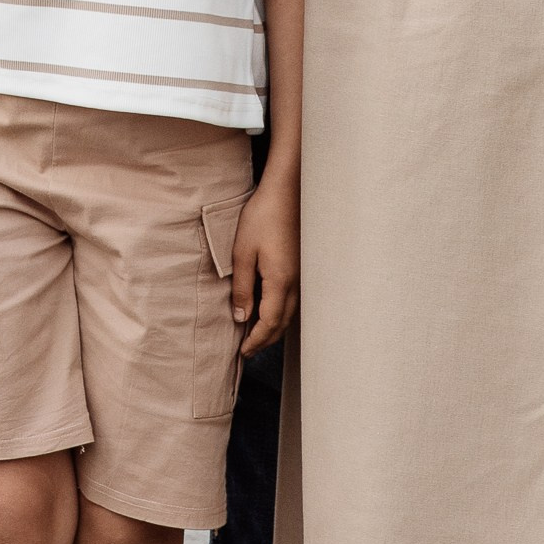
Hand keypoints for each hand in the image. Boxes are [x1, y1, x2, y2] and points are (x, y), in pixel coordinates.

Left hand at [230, 177, 297, 352]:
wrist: (288, 191)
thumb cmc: (263, 217)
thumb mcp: (243, 252)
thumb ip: (243, 288)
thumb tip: (241, 318)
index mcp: (280, 282)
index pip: (269, 323)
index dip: (256, 341)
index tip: (243, 352)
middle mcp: (295, 283)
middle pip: (282, 323)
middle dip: (265, 339)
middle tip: (248, 350)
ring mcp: (302, 275)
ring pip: (290, 312)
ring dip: (274, 327)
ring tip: (256, 334)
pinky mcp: (302, 266)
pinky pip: (293, 299)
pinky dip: (281, 312)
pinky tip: (270, 308)